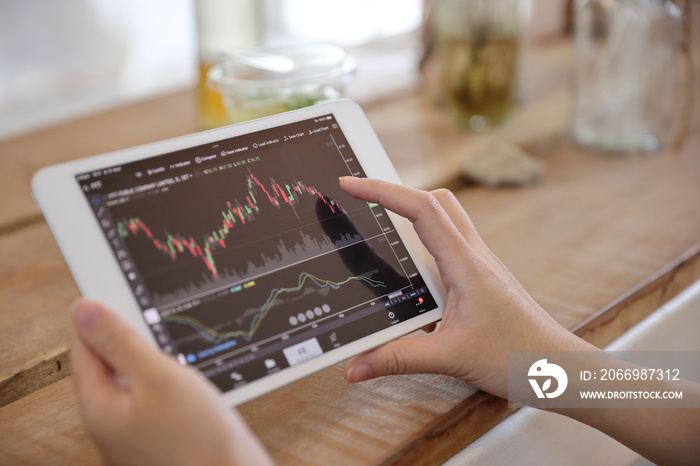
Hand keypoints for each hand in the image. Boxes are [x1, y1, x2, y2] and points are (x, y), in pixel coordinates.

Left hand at [70, 300, 271, 465]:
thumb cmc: (197, 439)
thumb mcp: (157, 376)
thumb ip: (119, 342)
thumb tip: (84, 310)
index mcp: (99, 405)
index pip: (83, 344)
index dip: (99, 312)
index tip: (117, 286)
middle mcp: (112, 419)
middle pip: (109, 359)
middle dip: (131, 334)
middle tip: (156, 316)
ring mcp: (137, 427)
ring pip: (136, 375)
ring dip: (154, 355)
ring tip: (177, 346)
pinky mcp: (161, 431)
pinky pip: (156, 393)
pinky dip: (169, 376)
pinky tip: (190, 373)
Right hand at [339, 177, 595, 397]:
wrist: (560, 367)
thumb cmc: (519, 357)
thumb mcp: (451, 358)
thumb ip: (399, 359)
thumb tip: (356, 366)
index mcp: (467, 265)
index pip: (421, 210)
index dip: (383, 191)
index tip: (352, 183)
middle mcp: (475, 256)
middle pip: (435, 200)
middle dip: (396, 191)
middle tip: (364, 197)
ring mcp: (481, 264)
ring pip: (445, 217)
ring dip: (413, 210)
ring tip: (380, 221)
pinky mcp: (481, 277)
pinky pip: (450, 241)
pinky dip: (425, 238)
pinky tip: (411, 265)